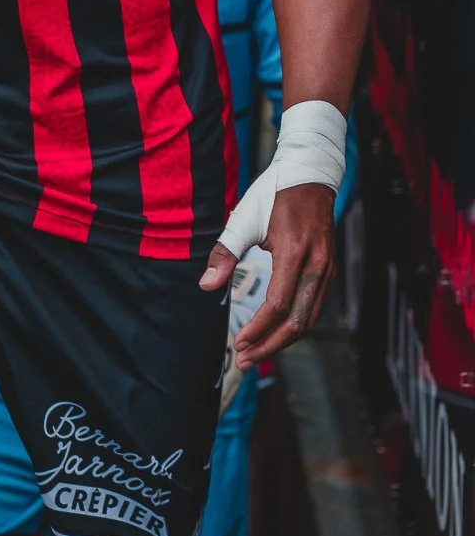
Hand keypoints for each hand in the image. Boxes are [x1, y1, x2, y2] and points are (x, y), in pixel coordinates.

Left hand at [200, 183, 334, 368]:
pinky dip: (295, 324)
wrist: (310, 175)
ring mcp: (326, 270)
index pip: (278, 305)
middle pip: (297, 322)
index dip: (258, 330)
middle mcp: (317, 266)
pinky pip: (313, 307)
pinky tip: (275, 331)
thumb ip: (225, 253)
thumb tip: (207, 286)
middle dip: (270, 346)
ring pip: (308, 319)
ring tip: (257, 353)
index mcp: (294, 253)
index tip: (238, 344)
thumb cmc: (274, 194)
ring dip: (282, 340)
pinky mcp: (328, 270)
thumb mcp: (244, 218)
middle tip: (245, 361)